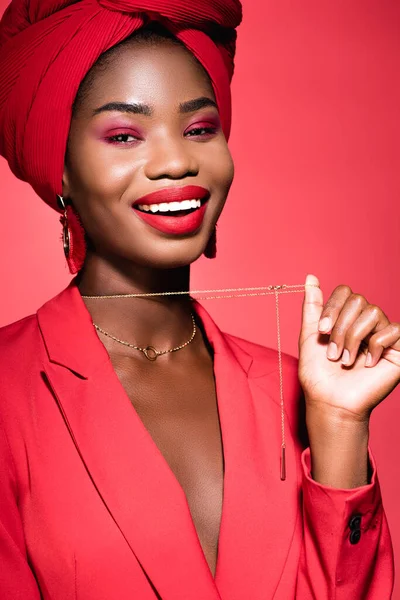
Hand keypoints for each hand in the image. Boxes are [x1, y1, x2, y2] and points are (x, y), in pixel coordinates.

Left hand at [298, 274, 399, 422]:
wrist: (331, 402)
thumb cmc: (319, 374)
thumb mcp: (310, 336)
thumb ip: (312, 306)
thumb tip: (310, 277)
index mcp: (346, 317)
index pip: (345, 291)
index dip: (332, 308)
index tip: (322, 332)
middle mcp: (365, 322)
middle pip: (358, 300)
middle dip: (341, 327)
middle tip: (334, 353)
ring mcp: (382, 334)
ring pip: (373, 312)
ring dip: (354, 338)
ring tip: (346, 360)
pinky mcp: (398, 349)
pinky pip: (393, 329)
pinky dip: (376, 346)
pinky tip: (368, 363)